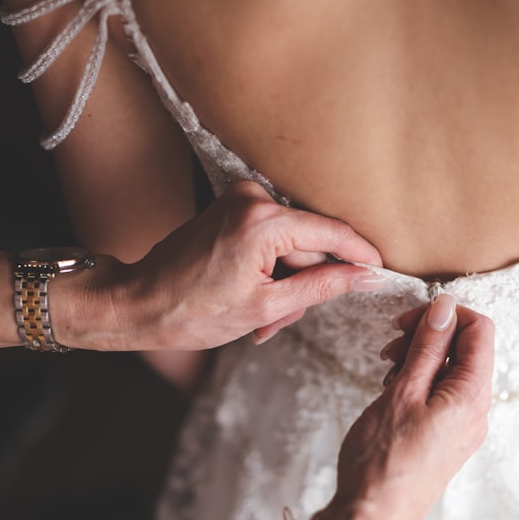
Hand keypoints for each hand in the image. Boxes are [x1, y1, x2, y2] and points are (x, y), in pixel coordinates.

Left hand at [63, 181, 384, 350]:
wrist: (136, 303)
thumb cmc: (192, 311)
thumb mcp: (267, 306)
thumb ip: (323, 286)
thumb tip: (365, 275)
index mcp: (263, 220)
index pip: (332, 233)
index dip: (361, 255)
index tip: (382, 273)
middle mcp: (253, 197)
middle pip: (310, 242)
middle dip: (305, 284)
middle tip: (280, 322)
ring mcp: (240, 198)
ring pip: (291, 244)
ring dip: (285, 282)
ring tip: (261, 317)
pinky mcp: (232, 206)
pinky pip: (271, 238)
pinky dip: (270, 269)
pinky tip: (252, 296)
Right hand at [335, 295, 493, 510]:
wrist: (371, 519)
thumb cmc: (383, 460)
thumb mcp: (403, 391)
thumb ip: (428, 347)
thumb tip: (445, 308)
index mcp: (473, 396)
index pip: (481, 329)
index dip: (446, 314)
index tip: (409, 319)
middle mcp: (477, 411)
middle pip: (467, 349)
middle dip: (429, 335)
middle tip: (391, 345)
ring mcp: (463, 427)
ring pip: (451, 371)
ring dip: (420, 358)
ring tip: (387, 370)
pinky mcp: (447, 438)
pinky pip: (443, 395)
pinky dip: (419, 381)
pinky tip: (391, 390)